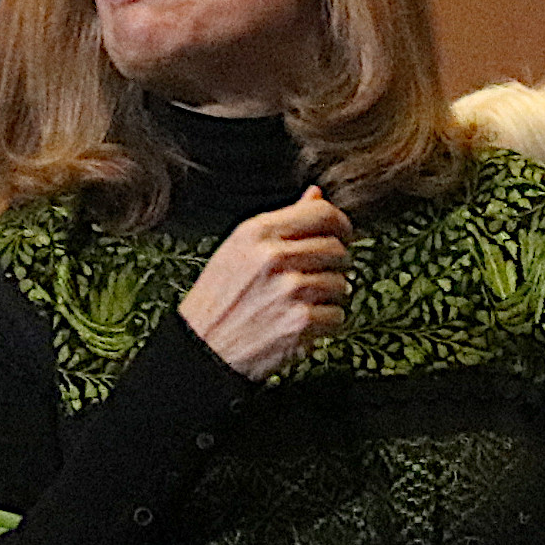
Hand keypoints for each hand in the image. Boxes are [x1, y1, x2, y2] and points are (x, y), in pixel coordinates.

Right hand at [180, 189, 351, 379]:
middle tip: (318, 277)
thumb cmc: (218, 301)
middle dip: (335, 265)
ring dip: (329, 296)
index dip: (340, 225)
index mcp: (258, 233)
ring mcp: (289, 290)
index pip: (322, 214)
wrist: (203, 350)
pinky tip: (301, 323)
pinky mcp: (300, 322)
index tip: (341, 235)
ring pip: (341, 283)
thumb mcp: (239, 249)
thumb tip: (316, 195)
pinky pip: (337, 315)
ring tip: (302, 303)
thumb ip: (281, 221)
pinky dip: (325, 323)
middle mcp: (274, 257)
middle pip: (337, 249)